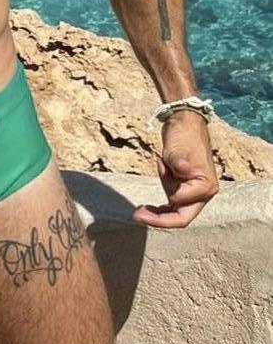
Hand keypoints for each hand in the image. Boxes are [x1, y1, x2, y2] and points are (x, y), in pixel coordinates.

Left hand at [132, 112, 218, 228]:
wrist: (184, 124)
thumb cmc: (183, 136)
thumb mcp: (177, 150)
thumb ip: (178, 164)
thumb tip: (183, 170)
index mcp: (205, 187)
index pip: (182, 207)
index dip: (166, 195)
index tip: (160, 167)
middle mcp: (203, 194)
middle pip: (181, 217)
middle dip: (159, 219)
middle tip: (137, 216)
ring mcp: (194, 192)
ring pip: (175, 211)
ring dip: (159, 207)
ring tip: (148, 193)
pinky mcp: (185, 189)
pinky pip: (173, 205)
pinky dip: (161, 206)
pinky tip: (149, 206)